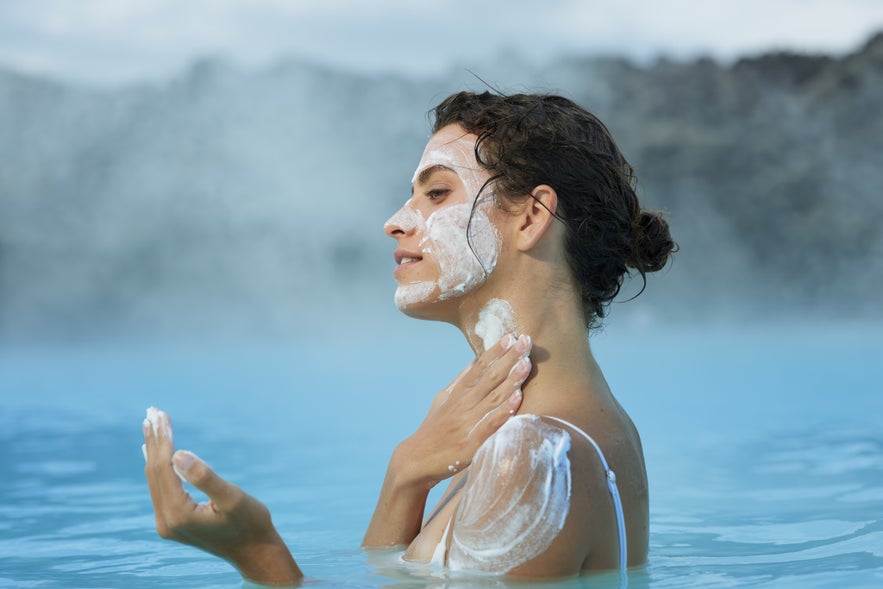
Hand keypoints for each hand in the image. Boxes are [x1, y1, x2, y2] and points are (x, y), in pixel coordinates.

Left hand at [142, 408, 301, 585]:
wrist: (255, 552)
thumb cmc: (250, 523)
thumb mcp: (232, 498)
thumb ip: (204, 477)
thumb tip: (177, 454)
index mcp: (178, 514)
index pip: (163, 467)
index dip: (162, 439)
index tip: (160, 414)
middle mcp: (166, 521)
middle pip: (155, 472)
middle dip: (154, 440)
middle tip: (151, 410)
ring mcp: (167, 524)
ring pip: (156, 479)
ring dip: (154, 450)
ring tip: (150, 424)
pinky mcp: (173, 523)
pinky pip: (160, 488)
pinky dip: (159, 466)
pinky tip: (154, 453)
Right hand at [395, 333, 531, 487]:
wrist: (414, 461)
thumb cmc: (432, 430)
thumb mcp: (442, 400)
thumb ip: (460, 381)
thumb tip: (474, 360)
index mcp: (457, 394)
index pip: (478, 368)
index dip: (495, 352)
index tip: (510, 336)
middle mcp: (462, 405)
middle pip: (489, 378)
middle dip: (508, 359)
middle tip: (526, 341)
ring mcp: (466, 424)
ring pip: (492, 398)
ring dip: (511, 380)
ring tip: (526, 364)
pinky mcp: (470, 444)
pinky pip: (490, 425)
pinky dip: (503, 411)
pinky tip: (517, 399)